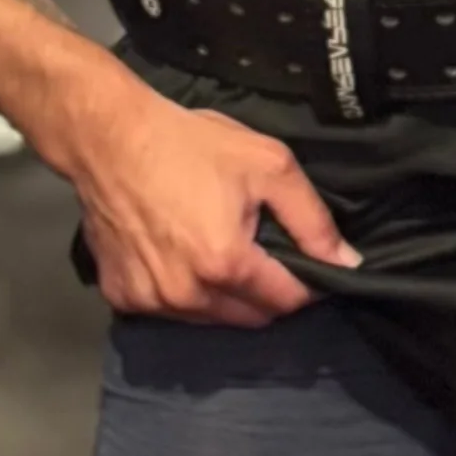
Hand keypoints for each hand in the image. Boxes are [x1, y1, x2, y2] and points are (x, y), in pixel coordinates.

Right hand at [50, 59, 360, 327]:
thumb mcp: (267, 164)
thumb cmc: (188, 144)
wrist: (107, 137)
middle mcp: (187, 295)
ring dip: (225, 296)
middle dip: (266, 291)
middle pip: (251, 317)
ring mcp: (150, 301)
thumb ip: (313, 220)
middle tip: (259, 247)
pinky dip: (183, 293)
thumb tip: (348, 263)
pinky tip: (178, 254)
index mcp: (226, 265)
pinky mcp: (122, 297)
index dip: (307, 283)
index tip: (304, 260)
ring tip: (216, 247)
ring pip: (211, 319)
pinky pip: (170, 310)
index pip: (288, 302)